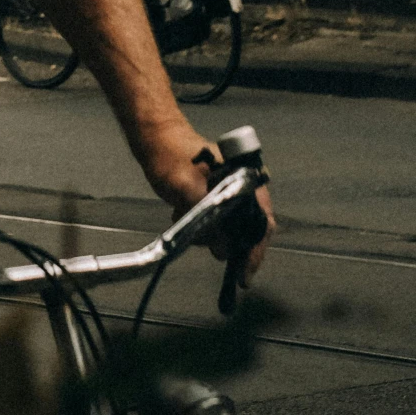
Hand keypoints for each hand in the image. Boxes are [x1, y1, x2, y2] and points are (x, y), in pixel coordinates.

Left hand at [142, 121, 275, 289]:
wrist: (153, 137)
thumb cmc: (172, 157)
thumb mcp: (188, 191)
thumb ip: (208, 220)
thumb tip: (224, 252)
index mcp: (247, 180)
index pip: (261, 224)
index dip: (255, 252)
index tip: (244, 277)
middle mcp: (243, 186)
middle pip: (248, 228)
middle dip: (228, 243)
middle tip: (212, 252)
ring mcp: (229, 189)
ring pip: (229, 225)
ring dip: (209, 232)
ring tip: (186, 224)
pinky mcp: (214, 193)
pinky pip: (214, 217)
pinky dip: (200, 223)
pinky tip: (180, 213)